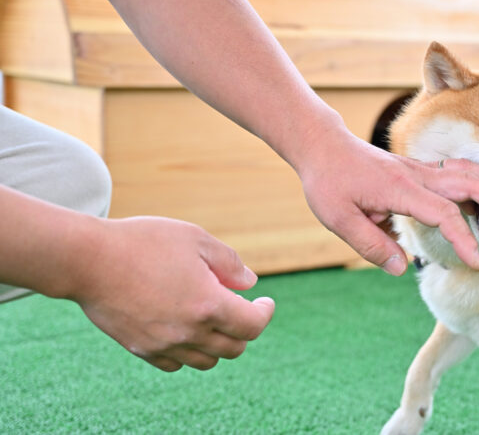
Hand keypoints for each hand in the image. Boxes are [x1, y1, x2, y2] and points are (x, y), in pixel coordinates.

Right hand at [69, 216, 273, 371]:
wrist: (88, 259)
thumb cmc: (145, 242)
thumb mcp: (196, 239)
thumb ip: (229, 263)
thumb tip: (250, 284)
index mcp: (209, 305)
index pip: (253, 326)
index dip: (265, 313)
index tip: (265, 302)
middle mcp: (189, 332)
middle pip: (234, 348)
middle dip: (244, 328)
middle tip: (240, 308)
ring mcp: (164, 344)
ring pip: (207, 360)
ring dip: (218, 343)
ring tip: (213, 318)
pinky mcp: (141, 349)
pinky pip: (175, 363)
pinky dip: (188, 351)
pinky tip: (185, 329)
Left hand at [297, 133, 478, 273]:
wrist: (323, 147)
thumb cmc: (328, 182)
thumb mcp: (339, 219)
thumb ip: (371, 245)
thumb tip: (401, 268)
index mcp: (399, 189)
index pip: (443, 214)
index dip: (462, 239)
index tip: (476, 263)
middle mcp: (416, 176)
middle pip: (468, 184)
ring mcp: (420, 170)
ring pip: (467, 173)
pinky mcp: (419, 169)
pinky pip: (457, 171)